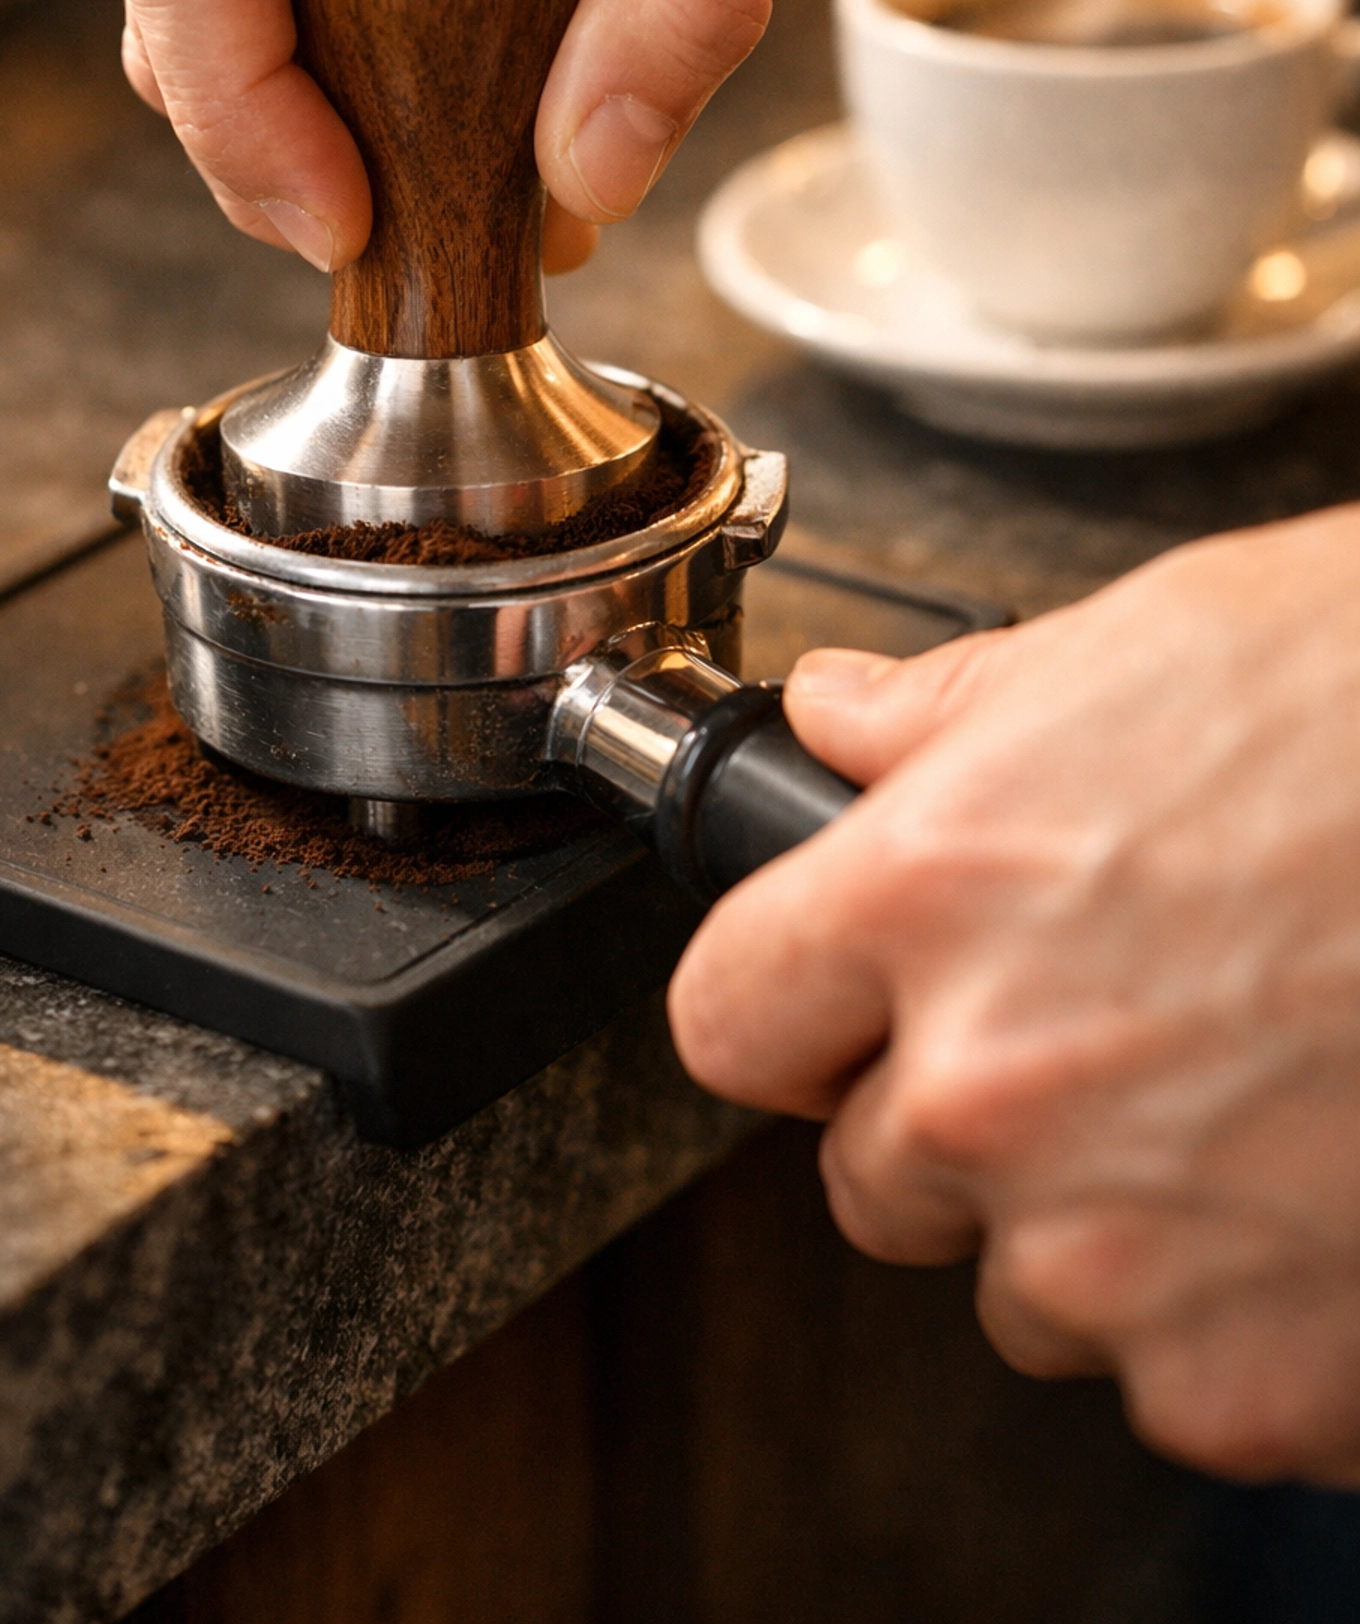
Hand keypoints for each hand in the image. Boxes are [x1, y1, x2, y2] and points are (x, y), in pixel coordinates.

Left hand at [669, 506, 1359, 1483]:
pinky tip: (1317, 1182)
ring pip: (1023, 1289)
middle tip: (1099, 1037)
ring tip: (1238, 1098)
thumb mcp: (1144, 647)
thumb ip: (953, 715)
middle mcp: (992, 1090)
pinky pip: (1175, 1377)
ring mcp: (1117, 1256)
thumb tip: (843, 722)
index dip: (791, 1007)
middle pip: (874, 1175)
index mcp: (931, 899)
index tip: (841, 1008)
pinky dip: (1234, 1312)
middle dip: (956, 1120)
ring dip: (1096, 1224)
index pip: (730, 1017)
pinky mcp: (1248, 1383)